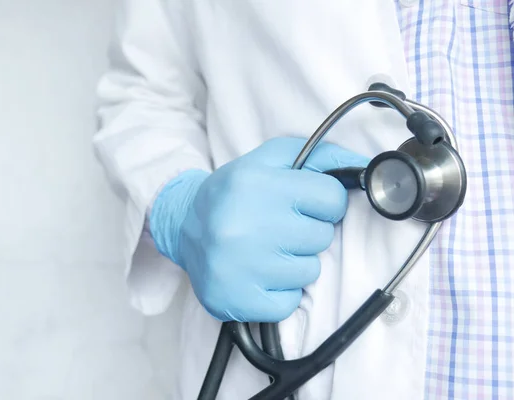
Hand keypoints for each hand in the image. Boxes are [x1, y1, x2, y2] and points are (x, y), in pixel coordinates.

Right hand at [150, 137, 368, 321]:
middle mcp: (246, 225)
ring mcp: (241, 267)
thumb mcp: (270, 160)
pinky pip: (289, 303)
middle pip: (322, 237)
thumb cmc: (235, 192)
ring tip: (267, 251)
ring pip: (310, 272)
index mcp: (255, 184)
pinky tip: (259, 274)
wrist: (183, 226)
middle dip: (308, 232)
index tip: (304, 205)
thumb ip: (320, 155)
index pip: (331, 198)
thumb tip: (367, 166)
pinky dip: (280, 292)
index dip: (323, 202)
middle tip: (280, 228)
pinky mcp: (236, 299)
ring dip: (295, 263)